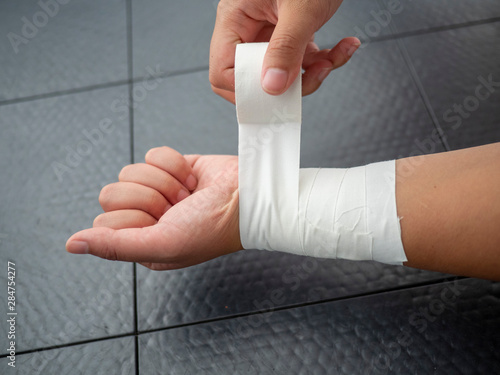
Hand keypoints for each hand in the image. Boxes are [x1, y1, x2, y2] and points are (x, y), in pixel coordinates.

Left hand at [66, 147, 241, 269]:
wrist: (247, 196)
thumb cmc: (211, 228)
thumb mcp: (162, 244)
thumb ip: (115, 245)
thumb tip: (71, 244)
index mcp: (139, 242)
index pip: (105, 220)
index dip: (134, 217)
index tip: (164, 222)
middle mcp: (145, 218)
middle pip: (113, 192)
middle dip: (151, 197)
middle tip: (178, 207)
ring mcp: (157, 190)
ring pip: (131, 171)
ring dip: (165, 181)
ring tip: (188, 194)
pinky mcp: (169, 168)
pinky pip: (152, 154)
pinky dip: (175, 164)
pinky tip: (192, 179)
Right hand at [209, 0, 359, 102]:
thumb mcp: (300, 8)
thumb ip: (286, 48)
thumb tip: (272, 86)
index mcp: (236, 17)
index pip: (223, 69)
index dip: (245, 87)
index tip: (274, 90)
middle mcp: (249, 27)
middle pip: (253, 76)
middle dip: (286, 84)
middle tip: (309, 78)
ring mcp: (271, 32)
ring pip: (282, 73)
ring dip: (311, 74)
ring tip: (330, 60)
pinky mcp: (292, 35)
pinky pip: (303, 60)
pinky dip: (325, 59)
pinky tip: (343, 46)